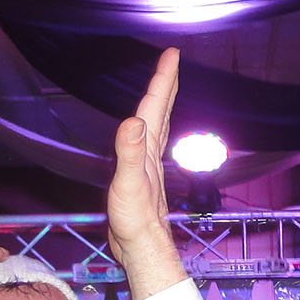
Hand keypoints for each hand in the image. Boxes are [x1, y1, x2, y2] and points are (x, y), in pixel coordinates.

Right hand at [104, 48, 189, 299]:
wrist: (141, 247)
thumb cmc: (135, 219)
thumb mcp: (128, 184)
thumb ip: (130, 153)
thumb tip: (133, 121)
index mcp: (148, 148)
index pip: (156, 105)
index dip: (163, 78)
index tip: (172, 53)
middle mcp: (151, 152)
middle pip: (161, 110)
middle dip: (165, 83)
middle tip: (170, 60)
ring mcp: (148, 163)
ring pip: (156, 124)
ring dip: (159, 102)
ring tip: (161, 86)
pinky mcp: (141, 174)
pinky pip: (146, 140)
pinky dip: (147, 126)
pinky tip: (144, 130)